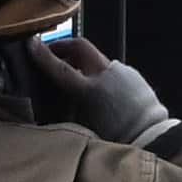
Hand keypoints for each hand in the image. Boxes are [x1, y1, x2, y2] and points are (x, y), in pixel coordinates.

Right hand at [31, 35, 178, 146]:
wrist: (151, 135)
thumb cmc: (115, 137)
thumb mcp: (84, 126)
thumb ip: (68, 108)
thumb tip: (55, 98)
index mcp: (90, 90)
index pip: (60, 67)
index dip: (42, 55)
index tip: (30, 43)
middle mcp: (105, 74)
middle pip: (79, 46)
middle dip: (62, 45)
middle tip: (51, 51)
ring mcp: (121, 71)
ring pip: (95, 57)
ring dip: (81, 60)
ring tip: (73, 72)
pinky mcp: (132, 74)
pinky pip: (110, 68)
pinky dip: (98, 72)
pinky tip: (98, 86)